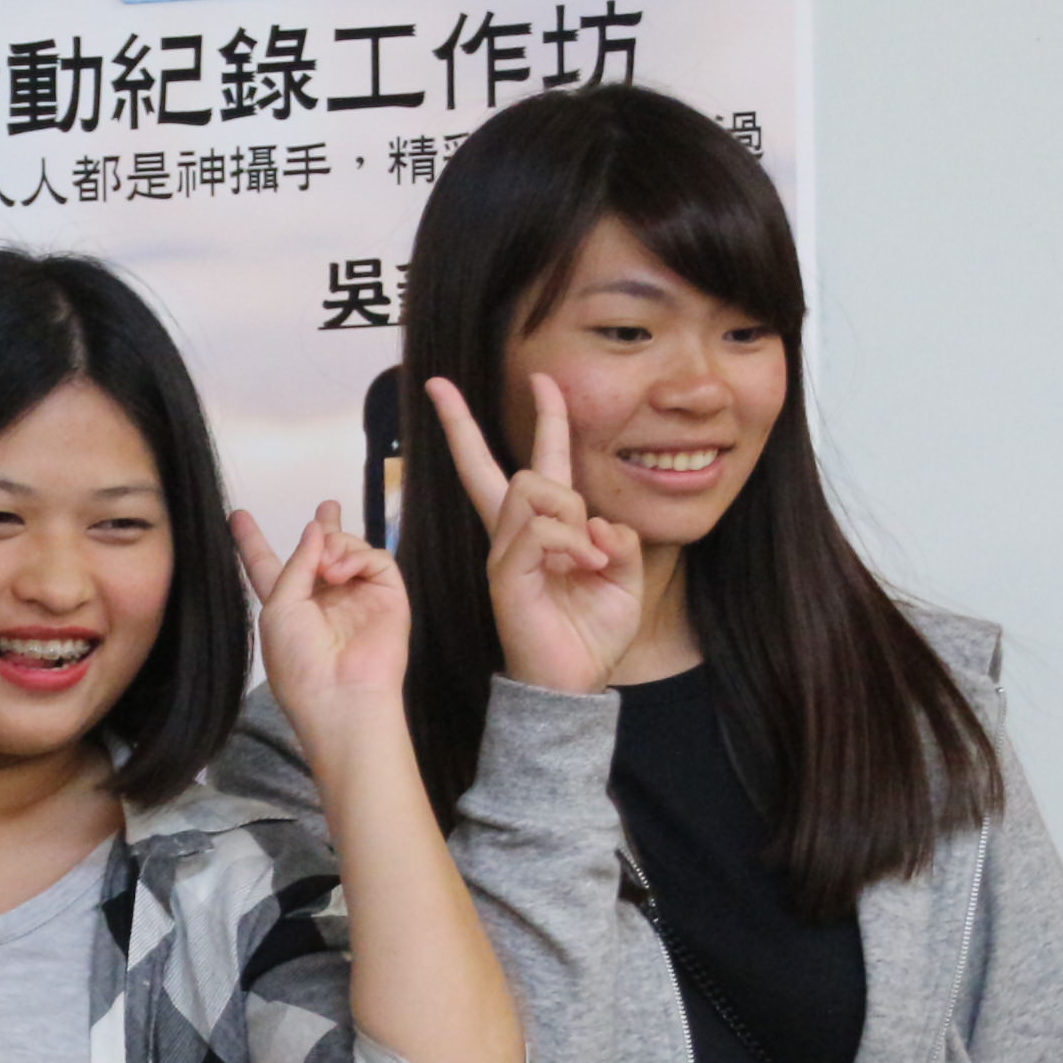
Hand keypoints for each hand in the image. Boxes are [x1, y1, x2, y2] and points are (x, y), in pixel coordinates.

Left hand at [235, 500, 406, 732]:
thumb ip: (295, 564)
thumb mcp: (279, 608)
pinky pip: (377, 559)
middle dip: (324, 528)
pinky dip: (358, 556)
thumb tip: (315, 528)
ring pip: (348, 548)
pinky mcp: (388, 595)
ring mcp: (358, 595)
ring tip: (326, 566)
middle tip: (327, 506)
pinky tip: (341, 573)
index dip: (251, 541)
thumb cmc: (298, 658)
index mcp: (287, 603)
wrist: (341, 693)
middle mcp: (323, 597)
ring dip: (334, 545)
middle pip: (321, 551)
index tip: (237, 515)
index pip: (267, 565)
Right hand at [428, 373, 642, 693]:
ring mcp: (506, 553)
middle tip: (438, 385)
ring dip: (572, 513)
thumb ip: (619, 539)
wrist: (574, 684)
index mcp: (546, 532)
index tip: (542, 378)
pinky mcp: (505, 573)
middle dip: (459, 423)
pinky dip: (573, 542)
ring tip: (590, 556)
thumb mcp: (625, 577)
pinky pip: (540, 529)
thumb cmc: (593, 634)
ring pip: (530, 488)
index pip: (535, 465)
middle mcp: (517, 536)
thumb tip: (599, 521)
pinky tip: (586, 566)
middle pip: (490, 468)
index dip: (545, 419)